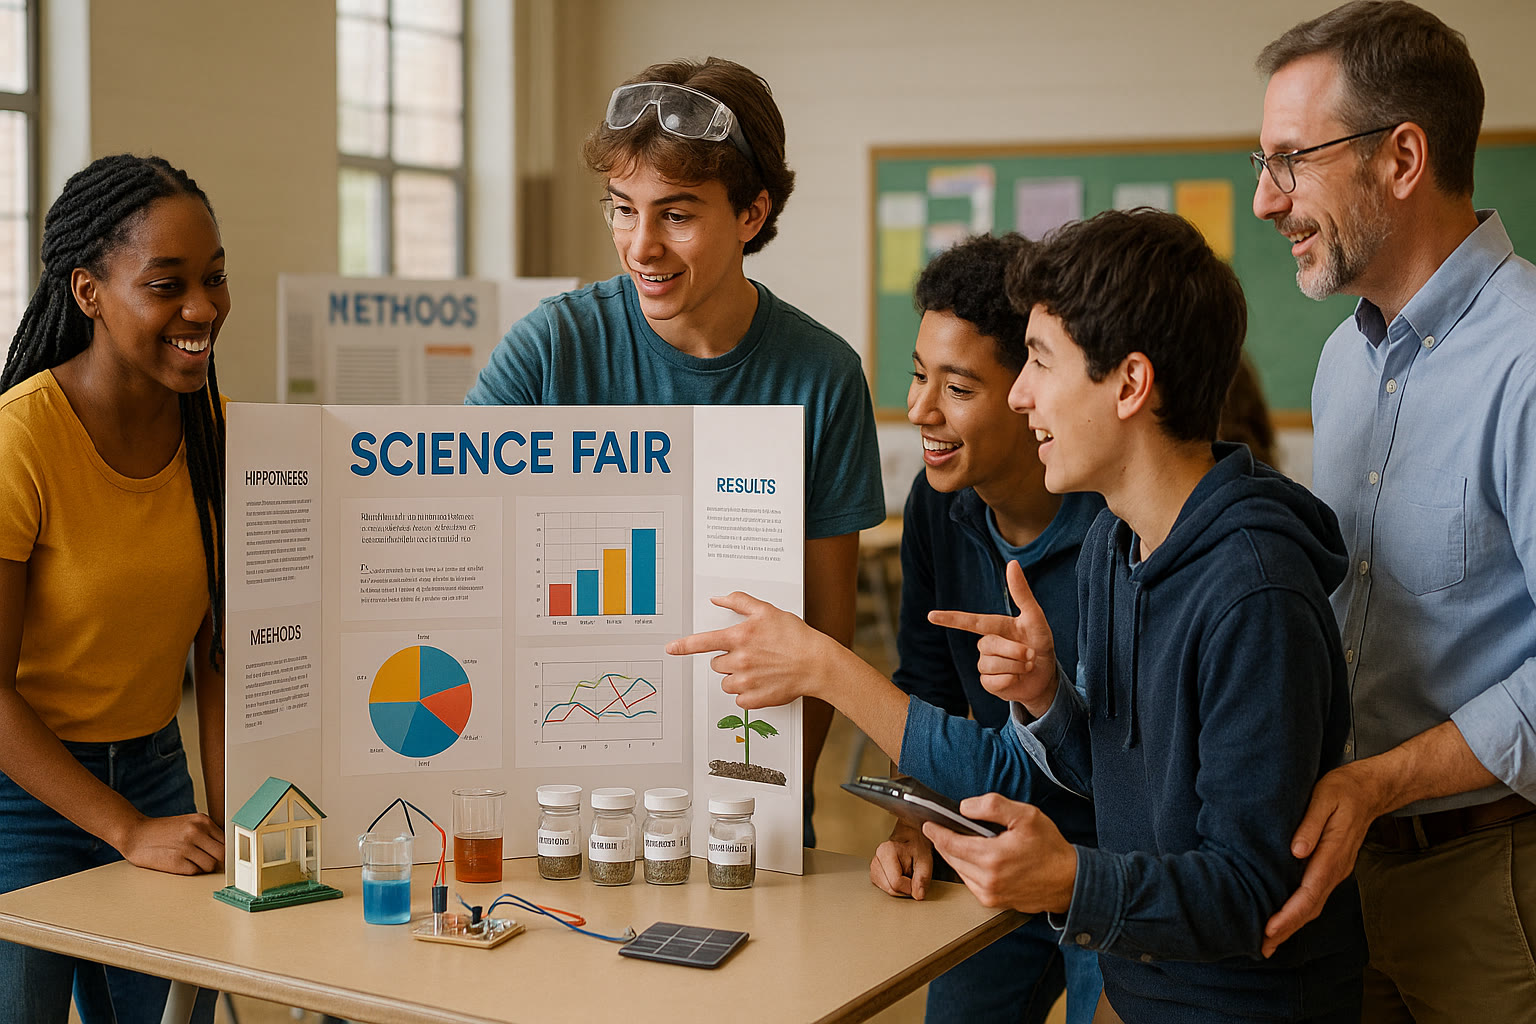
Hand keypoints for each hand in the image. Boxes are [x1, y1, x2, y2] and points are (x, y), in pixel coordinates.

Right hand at [117, 812, 225, 874]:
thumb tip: (225, 850)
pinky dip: (191, 871)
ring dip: (204, 867)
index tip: (222, 855)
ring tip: (191, 861)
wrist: (135, 834)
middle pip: (222, 854)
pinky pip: (195, 872)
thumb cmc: (162, 831)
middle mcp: (196, 832)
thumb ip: (206, 833)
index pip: (226, 840)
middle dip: (217, 860)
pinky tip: (181, 864)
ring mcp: (186, 847)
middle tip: (208, 861)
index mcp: (202, 820)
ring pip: (211, 865)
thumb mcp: (188, 823)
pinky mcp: (176, 862)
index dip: (225, 850)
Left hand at [666, 591, 840, 708]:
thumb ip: (739, 602)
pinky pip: (738, 698)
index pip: (702, 642)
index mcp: (739, 637)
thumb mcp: (767, 611)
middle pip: (716, 664)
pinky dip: (747, 693)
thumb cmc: (795, 637)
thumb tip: (718, 598)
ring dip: (736, 677)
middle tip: (749, 654)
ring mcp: (746, 681)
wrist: (816, 663)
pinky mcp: (754, 698)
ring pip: (725, 682)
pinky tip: (761, 682)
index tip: (671, 648)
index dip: (684, 645)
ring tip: (757, 669)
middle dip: (728, 659)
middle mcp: (740, 660)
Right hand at [870, 820, 934, 899]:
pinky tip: (900, 876)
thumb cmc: (917, 847)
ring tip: (906, 874)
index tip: (917, 879)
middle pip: (890, 888)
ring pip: (886, 890)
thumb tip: (918, 895)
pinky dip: (894, 887)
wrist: (911, 839)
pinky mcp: (874, 873)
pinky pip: (884, 889)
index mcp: (886, 851)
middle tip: (912, 875)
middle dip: (905, 888)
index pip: (896, 882)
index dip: (910, 887)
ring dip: (900, 888)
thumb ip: (923, 878)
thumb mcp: (925, 860)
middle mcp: (876, 858)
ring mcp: (873, 867)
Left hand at [922, 793, 1075, 913]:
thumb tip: (966, 807)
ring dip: (954, 856)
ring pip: (959, 871)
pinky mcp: (994, 902)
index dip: (937, 833)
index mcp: (992, 857)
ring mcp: (990, 894)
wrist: (1069, 881)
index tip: (928, 824)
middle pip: (951, 858)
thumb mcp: (1026, 816)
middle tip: (939, 828)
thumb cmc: (1050, 848)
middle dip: (943, 843)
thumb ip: (993, 806)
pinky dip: (966, 869)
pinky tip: (972, 857)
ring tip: (955, 840)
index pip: (951, 843)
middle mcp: (987, 880)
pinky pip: (970, 883)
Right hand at [927, 561, 1057, 714]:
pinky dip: (1010, 681)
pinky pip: (992, 681)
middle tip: (1032, 655)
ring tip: (1027, 666)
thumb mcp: (1035, 618)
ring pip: (991, 664)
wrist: (1046, 676)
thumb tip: (1012, 563)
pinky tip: (1016, 679)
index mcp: (994, 627)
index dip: (951, 619)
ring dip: (1016, 666)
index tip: (931, 615)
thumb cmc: (1040, 644)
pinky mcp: (987, 683)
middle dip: (1015, 651)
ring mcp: (985, 664)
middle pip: (990, 645)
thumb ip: (1022, 593)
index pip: (971, 622)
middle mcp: (986, 644)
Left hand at [1262, 760, 1385, 956]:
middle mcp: (1335, 869)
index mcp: (1332, 854)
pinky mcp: (1331, 868)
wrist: (1370, 790)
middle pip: (1311, 908)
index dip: (1289, 914)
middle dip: (1287, 930)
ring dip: (1292, 925)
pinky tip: (1285, 918)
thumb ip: (1310, 824)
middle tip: (1262, 948)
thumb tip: (1296, 851)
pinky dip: (1299, 912)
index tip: (1269, 929)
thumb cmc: (1342, 791)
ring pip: (1313, 906)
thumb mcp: (1324, 798)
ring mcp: (1336, 871)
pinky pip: (1314, 896)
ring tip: (1268, 942)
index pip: (1308, 893)